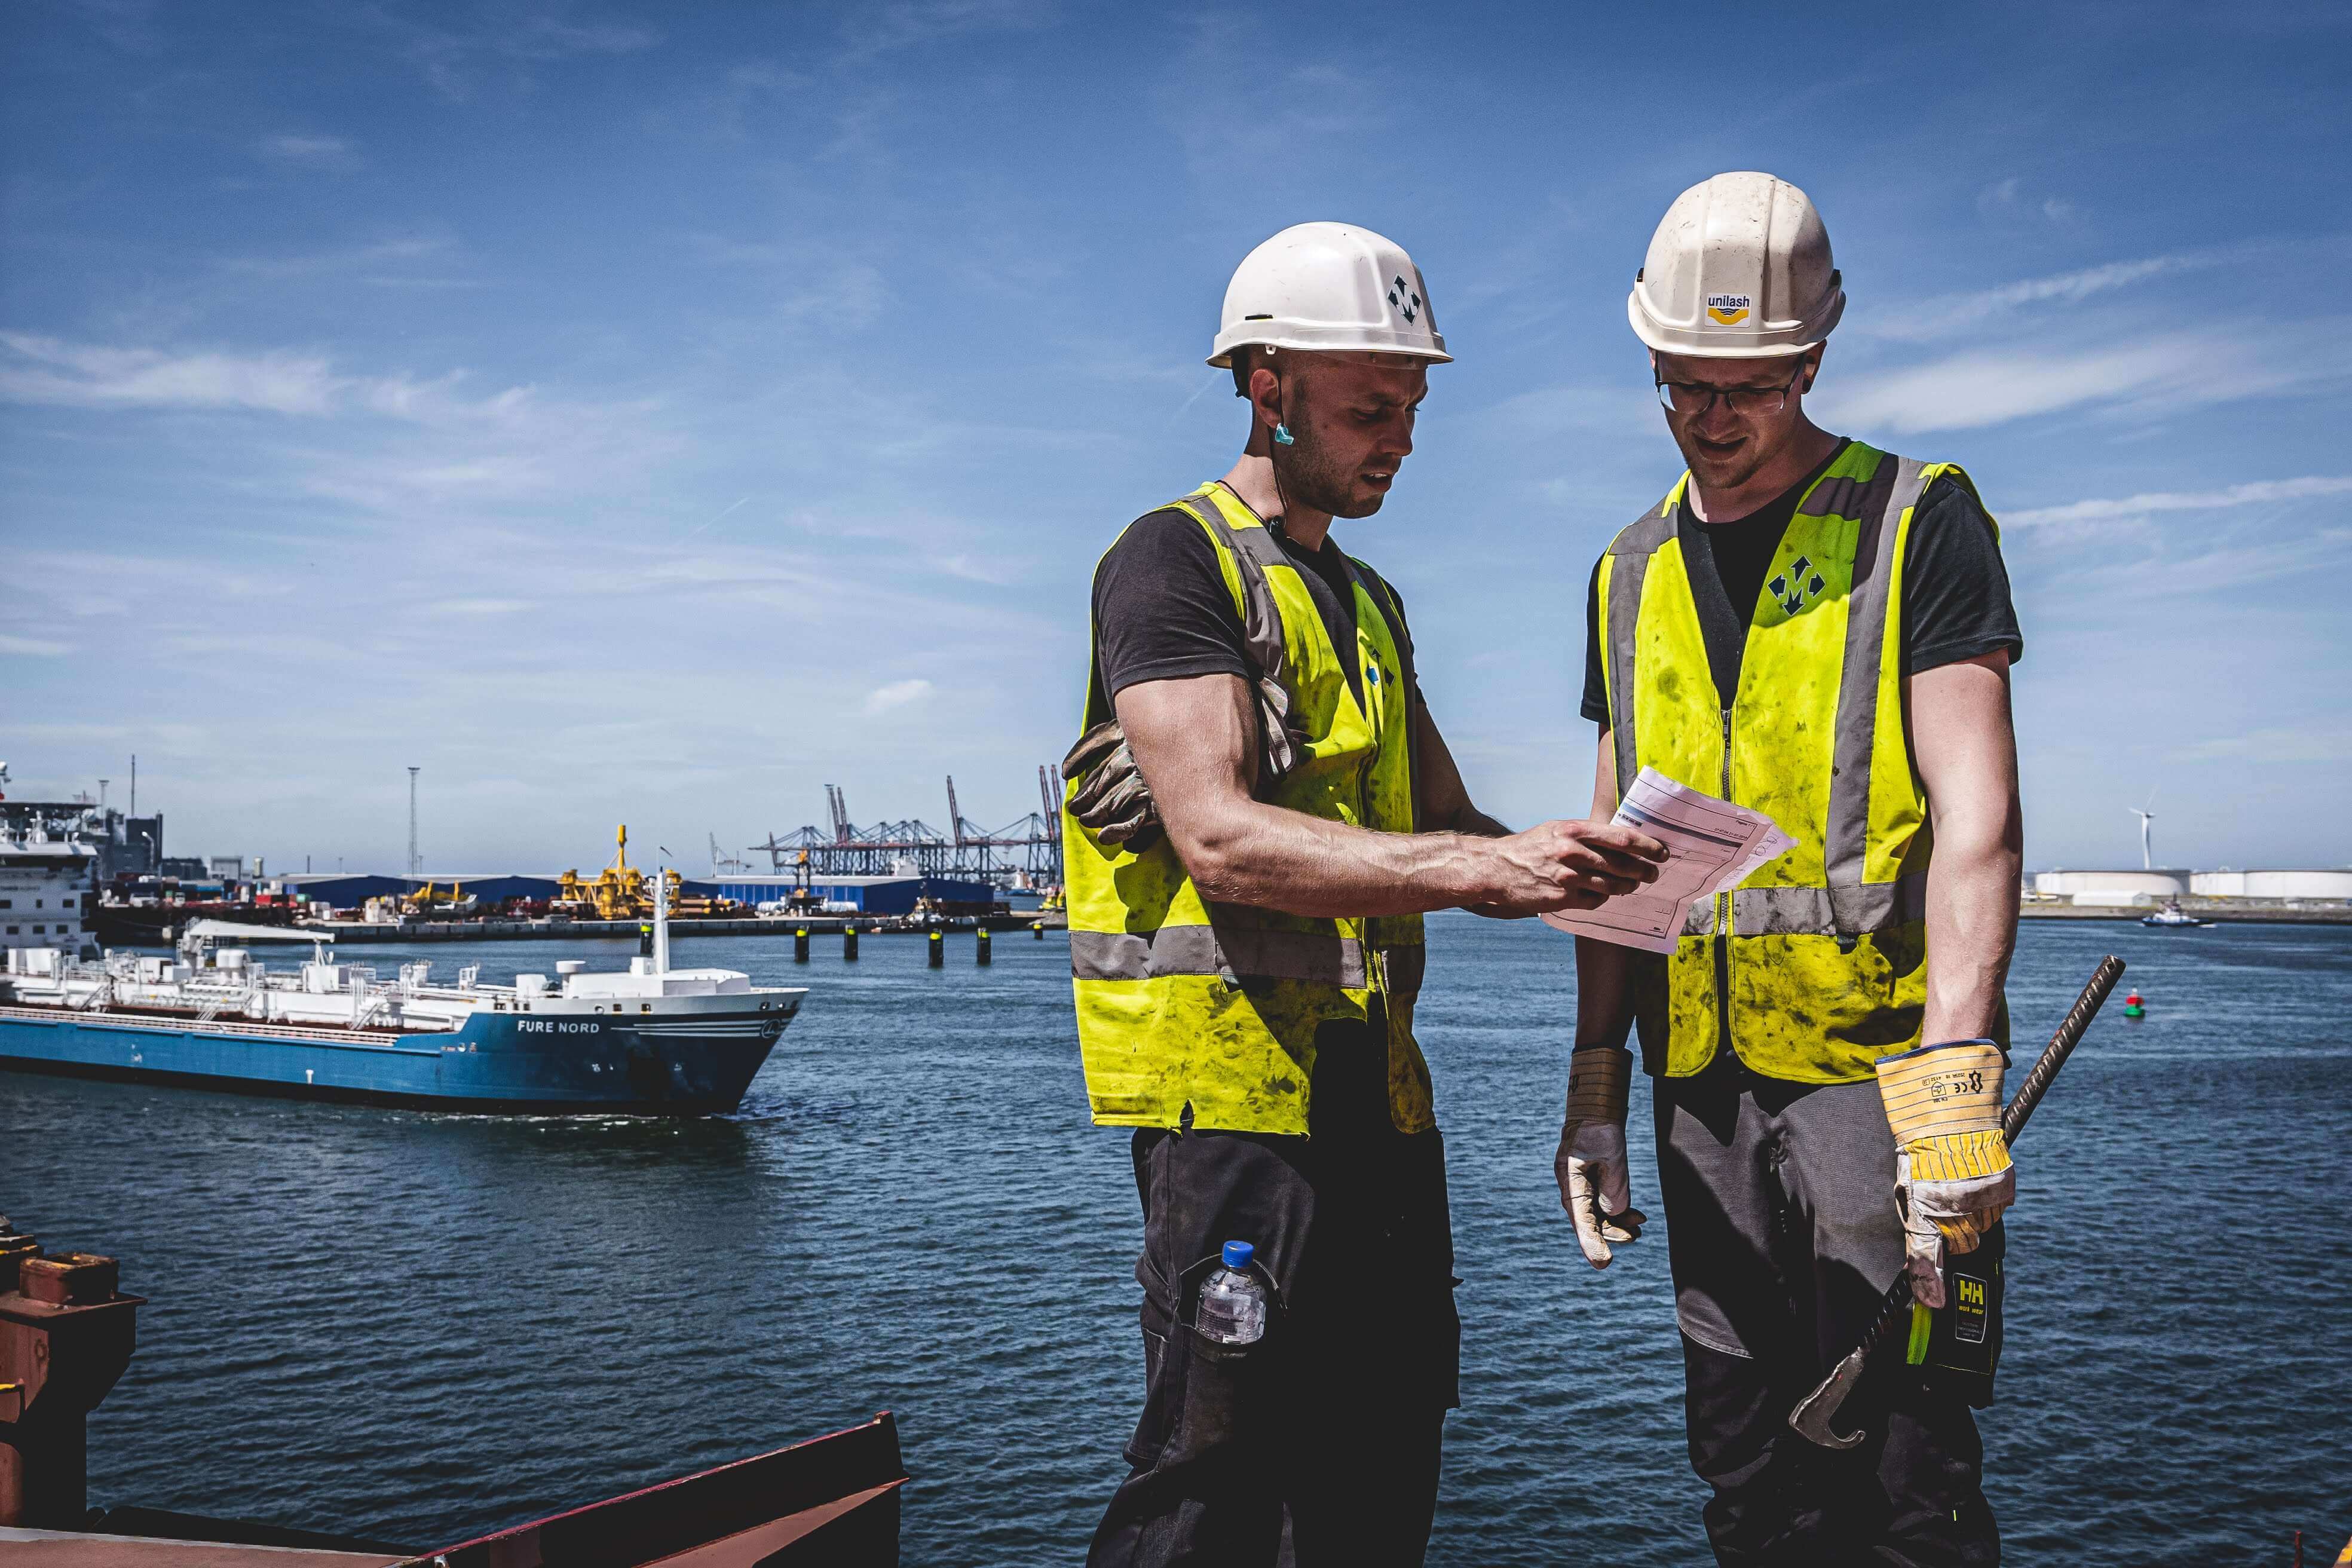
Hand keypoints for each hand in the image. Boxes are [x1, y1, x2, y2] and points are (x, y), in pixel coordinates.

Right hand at [1477, 820, 1666, 917]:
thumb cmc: (1530, 847)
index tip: (1661, 852)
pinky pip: (1594, 901)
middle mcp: (1572, 852)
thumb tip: (1621, 841)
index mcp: (1574, 830)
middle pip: (1622, 864)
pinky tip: (1602, 895)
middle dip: (1643, 870)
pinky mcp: (1562, 898)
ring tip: (1632, 885)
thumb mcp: (1557, 830)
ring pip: (1611, 886)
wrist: (1496, 868)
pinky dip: (1602, 899)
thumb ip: (1587, 834)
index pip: (1621, 838)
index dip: (1647, 846)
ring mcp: (1567, 877)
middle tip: (1653, 874)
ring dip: (1627, 887)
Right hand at [1552, 1044, 1645, 1267]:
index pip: (1581, 1219)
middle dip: (1611, 1233)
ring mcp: (1580, 1183)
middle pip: (1589, 1220)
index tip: (1603, 1264)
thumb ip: (1615, 1184)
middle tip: (1635, 1238)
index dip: (1592, 1243)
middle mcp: (1572, 1185)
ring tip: (1640, 1228)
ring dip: (1617, 1224)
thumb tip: (1617, 1212)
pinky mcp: (1591, 1180)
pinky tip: (1637, 1217)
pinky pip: (1602, 1204)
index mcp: (1570, 1178)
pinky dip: (1618, 1212)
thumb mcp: (1613, 1153)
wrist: (1596, 1102)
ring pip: (1597, 1214)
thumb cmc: (1602, 1124)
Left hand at [1878, 1038, 2014, 1308]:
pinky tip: (1975, 1182)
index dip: (1930, 1281)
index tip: (1934, 1302)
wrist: (1949, 1101)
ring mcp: (1982, 1193)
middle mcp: (1954, 1200)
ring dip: (1970, 1219)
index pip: (1927, 1253)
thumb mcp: (1908, 1181)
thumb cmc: (1921, 1142)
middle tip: (1945, 1214)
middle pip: (1960, 1246)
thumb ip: (1916, 1226)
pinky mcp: (2003, 1184)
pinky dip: (1988, 1203)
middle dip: (1952, 1239)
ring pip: (1981, 1229)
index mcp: (1923, 1199)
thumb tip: (1923, 1277)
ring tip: (1958, 1190)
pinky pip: (1998, 1209)